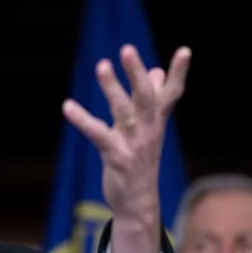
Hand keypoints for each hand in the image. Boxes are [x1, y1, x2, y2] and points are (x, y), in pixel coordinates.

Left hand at [63, 44, 191, 252]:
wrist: (139, 202)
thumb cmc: (141, 161)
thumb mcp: (149, 130)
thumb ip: (153, 101)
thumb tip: (156, 71)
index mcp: (157, 122)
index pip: (172, 94)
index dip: (178, 73)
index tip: (184, 50)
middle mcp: (148, 130)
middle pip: (146, 97)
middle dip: (136, 73)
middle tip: (127, 49)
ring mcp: (133, 144)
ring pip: (122, 111)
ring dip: (112, 87)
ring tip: (101, 65)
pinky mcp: (115, 156)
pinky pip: (98, 133)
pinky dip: (82, 119)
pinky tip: (68, 106)